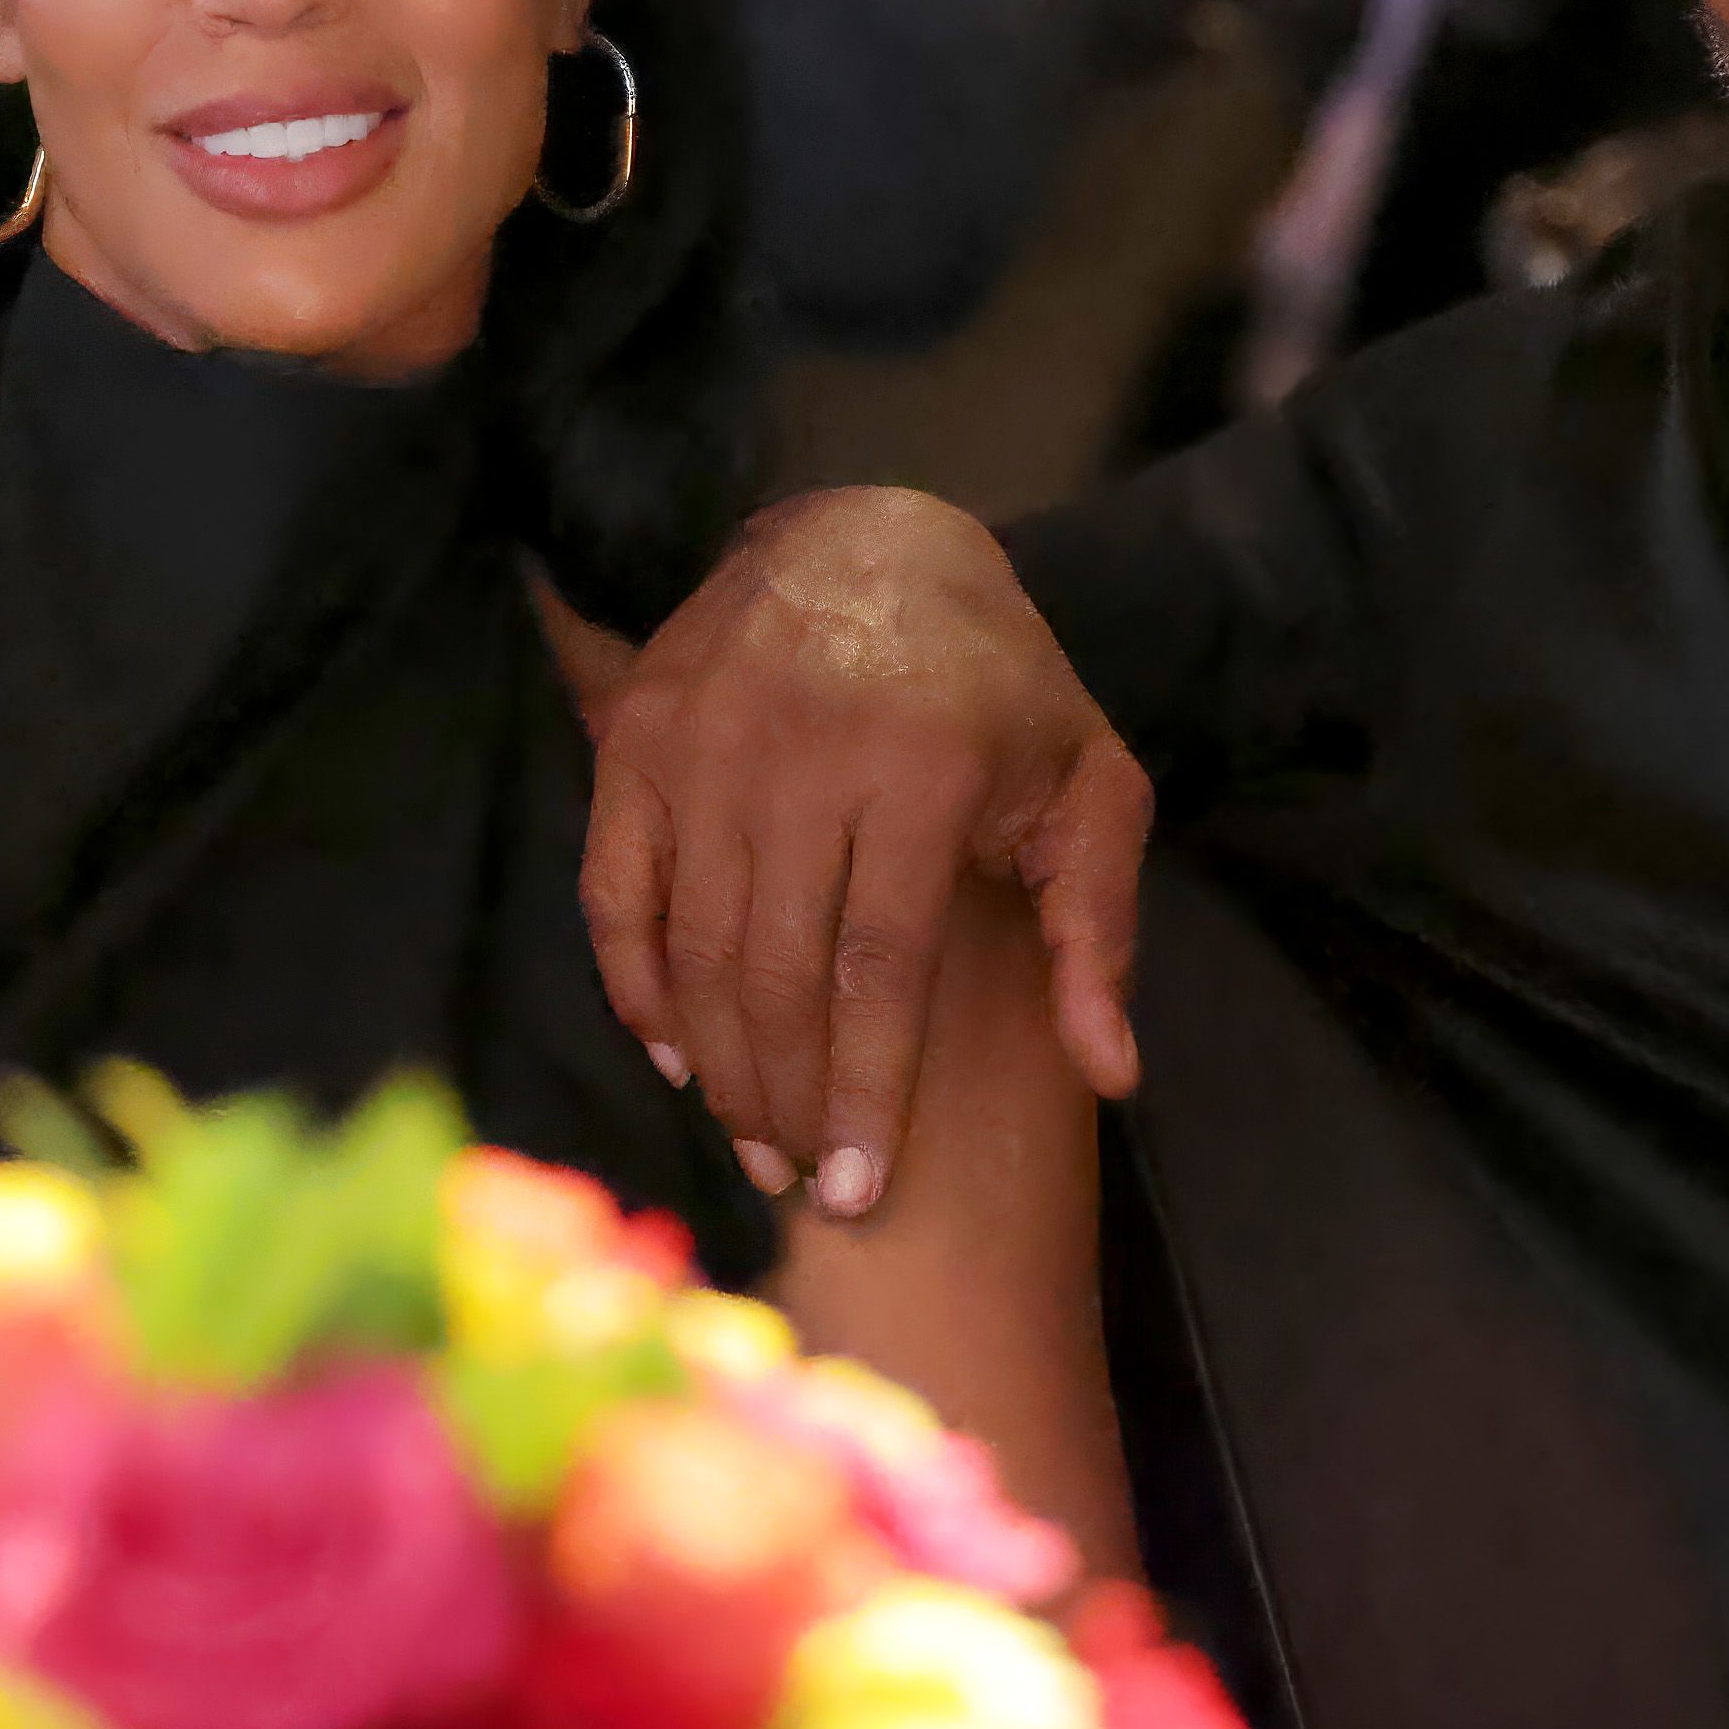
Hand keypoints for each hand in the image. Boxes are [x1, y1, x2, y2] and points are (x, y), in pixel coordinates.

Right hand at [581, 489, 1150, 1219]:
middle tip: (798, 1181)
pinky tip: (675, 1053)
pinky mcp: (634, 735)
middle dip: (784, 1098)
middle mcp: (798, 750)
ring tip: (751, 1137)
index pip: (880, 969)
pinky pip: (616, 893)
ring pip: (695, 946)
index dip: (865, 1092)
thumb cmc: (997, 683)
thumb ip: (1099, 927)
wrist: (867, 535)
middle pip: (776, 974)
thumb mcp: (1086, 781)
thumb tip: (1112, 1073)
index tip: (860, 1193)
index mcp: (921, 765)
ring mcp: (702, 740)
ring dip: (717, 1064)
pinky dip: (637, 986)